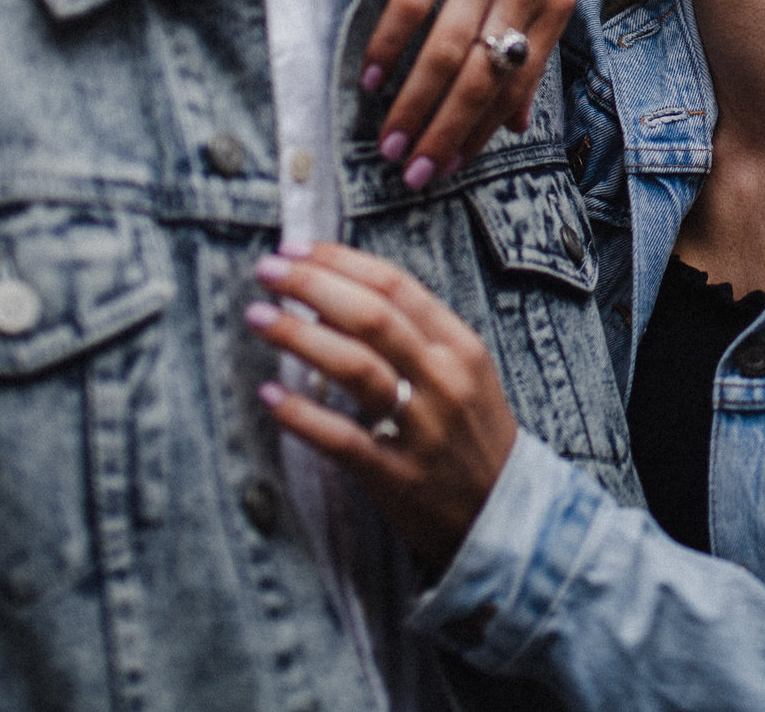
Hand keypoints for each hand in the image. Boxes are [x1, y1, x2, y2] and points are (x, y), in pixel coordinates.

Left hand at [247, 242, 519, 569]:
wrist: (506, 514)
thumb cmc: (470, 434)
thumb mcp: (462, 372)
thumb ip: (414, 335)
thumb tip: (339, 292)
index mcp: (460, 346)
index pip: (395, 286)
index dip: (340, 262)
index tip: (295, 249)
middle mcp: (444, 380)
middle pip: (372, 316)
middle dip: (313, 286)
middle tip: (267, 271)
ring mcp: (423, 429)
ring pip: (356, 368)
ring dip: (300, 337)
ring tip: (258, 316)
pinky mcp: (397, 476)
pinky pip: (342, 439)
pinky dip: (302, 415)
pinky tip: (270, 396)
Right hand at [369, 0, 574, 185]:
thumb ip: (534, 43)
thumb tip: (515, 122)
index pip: (518, 82)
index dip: (481, 132)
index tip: (449, 169)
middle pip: (483, 75)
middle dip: (446, 132)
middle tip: (413, 173)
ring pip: (447, 49)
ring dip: (415, 103)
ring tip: (389, 141)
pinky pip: (413, 2)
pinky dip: (390, 46)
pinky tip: (371, 78)